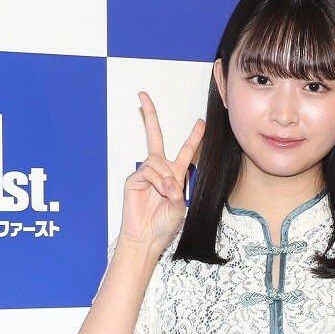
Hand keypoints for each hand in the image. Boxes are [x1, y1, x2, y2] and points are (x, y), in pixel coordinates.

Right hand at [119, 90, 204, 252]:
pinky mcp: (133, 179)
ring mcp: (145, 173)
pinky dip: (156, 181)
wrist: (146, 238)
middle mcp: (159, 171)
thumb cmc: (163, 226)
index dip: (193, 137)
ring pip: (157, 161)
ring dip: (164, 178)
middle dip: (150, 115)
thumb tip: (168, 181)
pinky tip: (158, 192)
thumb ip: (177, 193)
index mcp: (174, 176)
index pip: (185, 152)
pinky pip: (148, 171)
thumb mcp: (179, 209)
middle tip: (143, 95)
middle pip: (155, 137)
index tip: (201, 122)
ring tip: (165, 194)